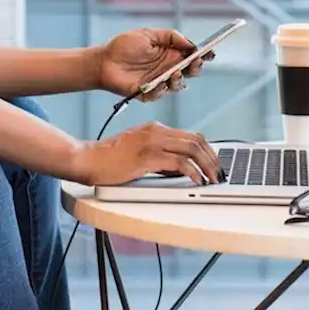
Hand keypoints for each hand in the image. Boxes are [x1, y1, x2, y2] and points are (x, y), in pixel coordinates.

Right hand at [71, 121, 223, 186]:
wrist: (88, 159)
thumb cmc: (110, 159)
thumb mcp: (140, 151)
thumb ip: (160, 155)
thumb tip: (181, 169)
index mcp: (156, 128)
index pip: (192, 135)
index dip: (208, 150)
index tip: (215, 164)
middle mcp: (157, 131)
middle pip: (197, 140)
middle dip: (213, 158)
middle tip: (219, 173)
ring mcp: (153, 142)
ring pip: (192, 149)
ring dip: (207, 165)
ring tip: (213, 179)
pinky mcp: (148, 156)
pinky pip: (179, 162)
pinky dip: (193, 171)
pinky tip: (197, 180)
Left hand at [96, 28, 213, 100]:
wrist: (102, 61)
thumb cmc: (123, 46)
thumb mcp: (148, 34)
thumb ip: (170, 36)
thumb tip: (190, 43)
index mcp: (170, 53)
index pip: (191, 55)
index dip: (203, 55)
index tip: (210, 53)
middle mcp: (167, 68)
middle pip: (190, 71)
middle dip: (195, 68)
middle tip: (193, 64)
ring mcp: (159, 81)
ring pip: (178, 85)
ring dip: (180, 80)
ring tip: (175, 74)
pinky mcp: (148, 93)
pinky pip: (160, 94)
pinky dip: (162, 90)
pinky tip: (160, 84)